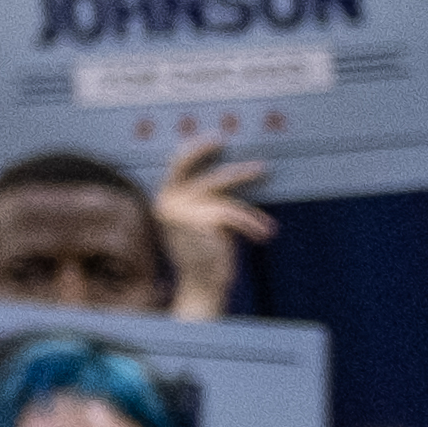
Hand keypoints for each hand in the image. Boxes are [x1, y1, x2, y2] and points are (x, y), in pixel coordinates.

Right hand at [152, 138, 272, 317]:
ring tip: (263, 189)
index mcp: (163, 201)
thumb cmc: (205, 257)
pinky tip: (264, 233)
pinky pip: (232, 212)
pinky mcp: (199, 220)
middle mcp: (166, 201)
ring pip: (218, 188)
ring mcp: (180, 209)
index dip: (195, 150)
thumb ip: (201, 201)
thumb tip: (227, 174)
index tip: (214, 139)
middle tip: (232, 146)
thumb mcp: (198, 224)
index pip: (176, 166)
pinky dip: (251, 222)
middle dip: (211, 153)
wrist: (201, 287)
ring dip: (244, 188)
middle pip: (191, 166)